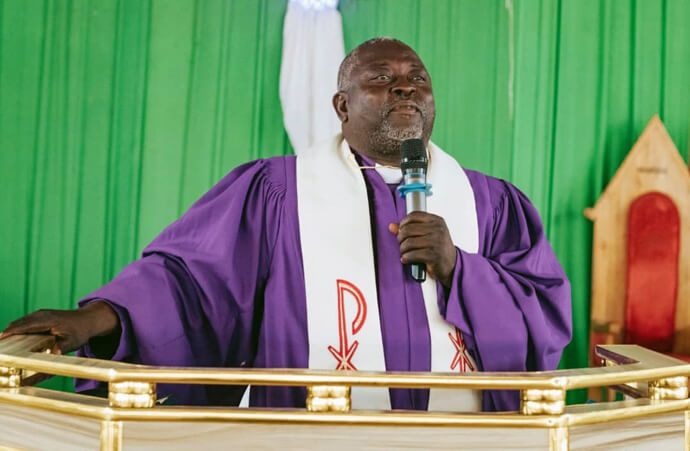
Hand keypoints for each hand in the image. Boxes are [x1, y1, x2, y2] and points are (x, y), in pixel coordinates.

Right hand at [0, 302, 119, 354]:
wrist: (87, 319)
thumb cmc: (80, 331)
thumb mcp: (74, 342)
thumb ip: (63, 347)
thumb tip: (54, 353)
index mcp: (47, 320)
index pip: (25, 326)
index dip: (11, 332)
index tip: (0, 339)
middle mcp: (41, 315)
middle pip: (18, 323)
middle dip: (6, 333)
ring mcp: (40, 314)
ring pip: (19, 322)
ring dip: (10, 331)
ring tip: (1, 345)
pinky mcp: (40, 316)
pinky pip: (24, 322)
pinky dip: (16, 329)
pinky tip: (11, 340)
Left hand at [389, 211, 456, 287]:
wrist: (451, 264)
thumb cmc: (438, 248)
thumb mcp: (427, 234)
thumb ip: (409, 228)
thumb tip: (392, 226)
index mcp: (436, 221)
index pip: (414, 216)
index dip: (403, 223)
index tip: (401, 230)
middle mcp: (438, 229)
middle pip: (408, 229)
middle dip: (400, 238)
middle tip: (402, 244)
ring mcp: (437, 242)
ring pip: (409, 242)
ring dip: (402, 249)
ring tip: (404, 252)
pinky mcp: (434, 255)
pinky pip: (412, 254)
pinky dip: (406, 258)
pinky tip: (406, 259)